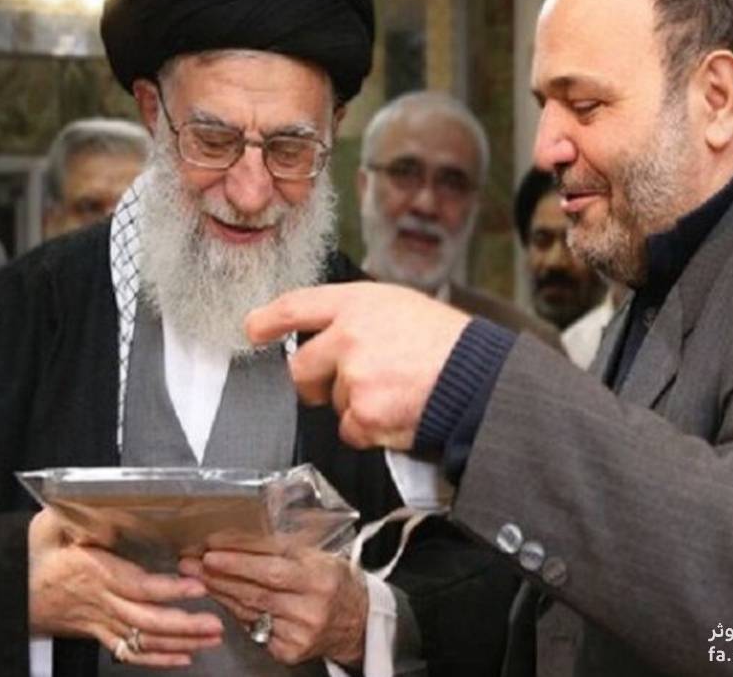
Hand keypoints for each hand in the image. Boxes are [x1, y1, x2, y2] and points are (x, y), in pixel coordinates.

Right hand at [28, 509, 223, 668]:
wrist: (8, 591)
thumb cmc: (33, 555)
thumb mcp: (50, 525)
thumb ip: (76, 514)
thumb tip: (100, 502)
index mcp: (94, 573)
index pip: (137, 585)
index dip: (167, 589)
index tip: (196, 586)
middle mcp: (101, 602)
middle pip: (147, 620)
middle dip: (184, 624)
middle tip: (214, 622)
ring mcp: (101, 622)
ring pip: (143, 640)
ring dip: (180, 642)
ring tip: (211, 639)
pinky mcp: (99, 633)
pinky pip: (129, 653)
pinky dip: (158, 658)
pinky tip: (184, 657)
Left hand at [180, 547, 368, 665]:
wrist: (355, 622)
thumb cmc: (332, 581)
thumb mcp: (317, 554)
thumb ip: (282, 544)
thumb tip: (238, 533)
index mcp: (319, 574)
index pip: (271, 561)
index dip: (238, 553)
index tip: (211, 545)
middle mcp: (311, 604)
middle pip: (256, 587)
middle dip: (219, 573)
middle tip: (191, 561)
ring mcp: (300, 630)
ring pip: (250, 608)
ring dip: (220, 591)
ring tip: (197, 576)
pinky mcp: (291, 650)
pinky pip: (254, 628)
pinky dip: (236, 612)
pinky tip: (222, 599)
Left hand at [245, 282, 469, 450]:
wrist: (479, 378)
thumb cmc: (448, 343)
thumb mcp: (402, 307)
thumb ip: (360, 318)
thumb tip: (332, 337)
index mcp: (358, 303)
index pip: (297, 306)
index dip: (269, 320)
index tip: (253, 329)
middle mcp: (348, 336)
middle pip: (300, 368)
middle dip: (315, 382)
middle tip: (345, 382)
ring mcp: (354, 377)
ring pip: (331, 403)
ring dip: (355, 405)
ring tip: (396, 392)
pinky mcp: (364, 413)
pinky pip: (350, 430)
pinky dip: (370, 430)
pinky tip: (397, 412)